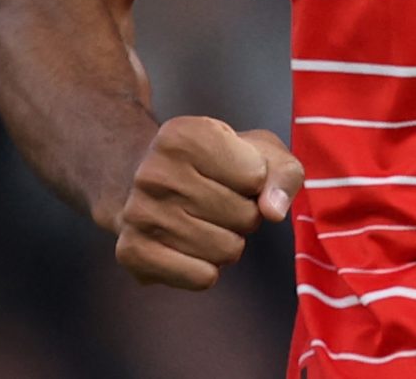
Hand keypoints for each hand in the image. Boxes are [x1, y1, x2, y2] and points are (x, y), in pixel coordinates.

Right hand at [112, 115, 303, 288]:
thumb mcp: (255, 150)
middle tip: (221, 203)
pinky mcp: (132, 252)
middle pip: (244, 216)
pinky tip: (190, 247)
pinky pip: (201, 278)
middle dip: (245, 215)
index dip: (256, 181)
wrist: (141, 180)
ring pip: (226, 251)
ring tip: (206, 223)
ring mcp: (138, 214)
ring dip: (228, 242)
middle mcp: (154, 172)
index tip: (234, 174)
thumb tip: (274, 210)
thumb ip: (283, 172)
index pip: (255, 177)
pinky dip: (206, 269)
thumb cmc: (211, 164)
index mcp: (184, 136)